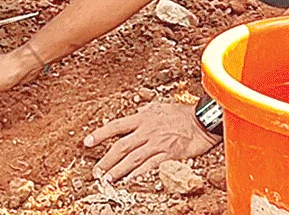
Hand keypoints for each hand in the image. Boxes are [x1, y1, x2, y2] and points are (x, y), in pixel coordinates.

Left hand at [82, 102, 218, 182]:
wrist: (202, 121)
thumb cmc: (181, 114)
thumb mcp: (158, 107)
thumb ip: (142, 114)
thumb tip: (131, 118)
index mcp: (142, 118)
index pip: (116, 126)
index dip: (100, 134)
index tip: (86, 142)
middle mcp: (147, 131)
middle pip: (121, 147)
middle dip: (106, 160)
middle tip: (96, 171)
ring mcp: (157, 144)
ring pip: (133, 159)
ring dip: (118, 170)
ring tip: (108, 179)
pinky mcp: (169, 155)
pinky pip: (150, 167)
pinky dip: (139, 175)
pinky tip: (130, 181)